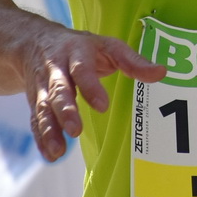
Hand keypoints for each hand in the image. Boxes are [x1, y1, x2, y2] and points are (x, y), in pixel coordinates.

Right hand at [22, 26, 164, 160]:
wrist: (35, 42)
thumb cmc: (81, 47)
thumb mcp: (107, 46)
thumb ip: (132, 61)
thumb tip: (161, 73)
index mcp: (76, 52)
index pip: (82, 69)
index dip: (91, 86)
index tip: (103, 106)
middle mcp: (56, 69)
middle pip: (58, 90)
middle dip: (65, 110)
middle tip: (76, 130)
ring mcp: (43, 86)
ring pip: (43, 108)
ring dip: (49, 129)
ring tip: (58, 151)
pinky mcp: (35, 102)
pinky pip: (36, 120)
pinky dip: (42, 138)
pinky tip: (51, 155)